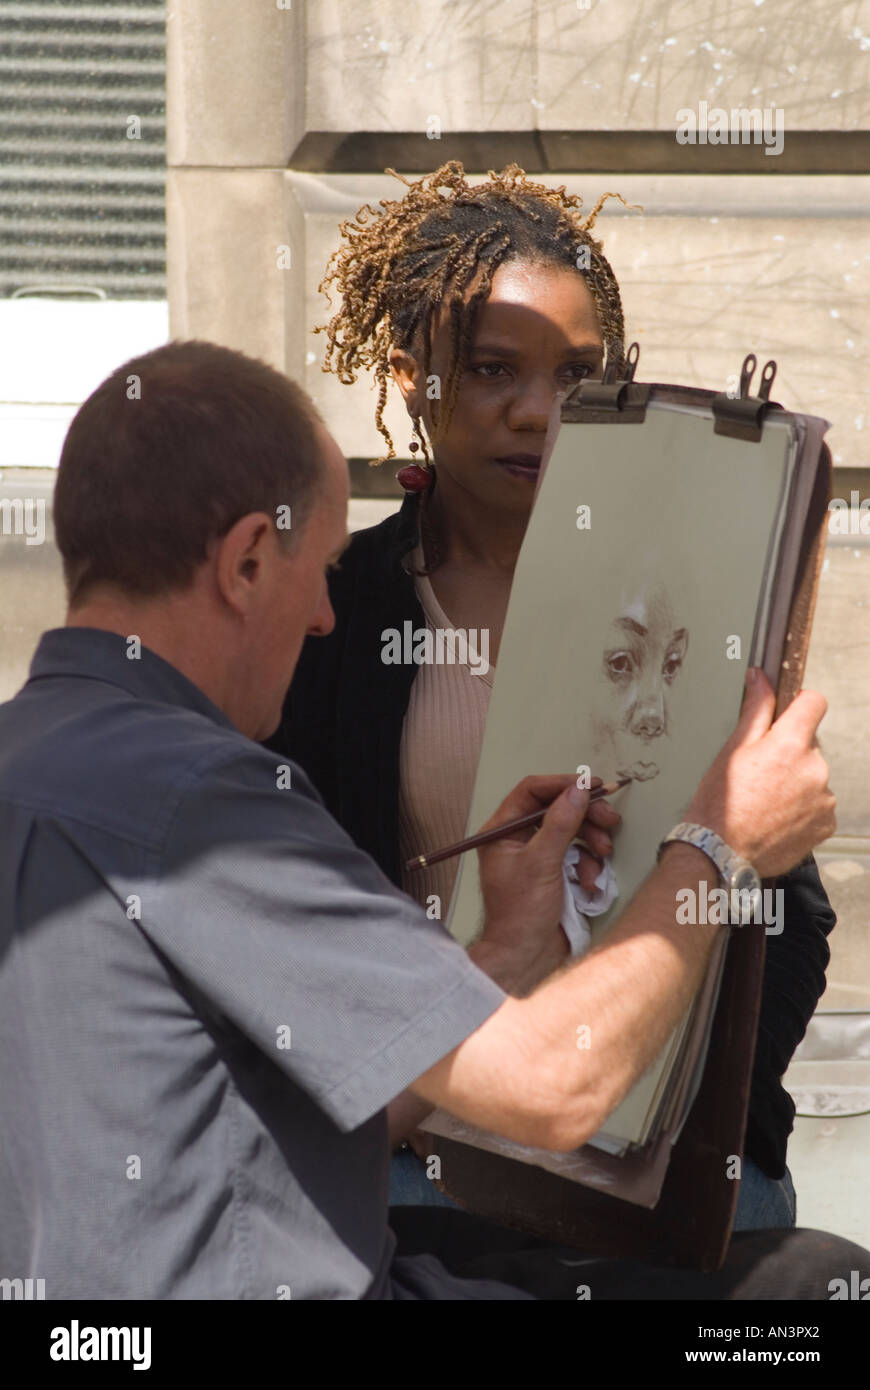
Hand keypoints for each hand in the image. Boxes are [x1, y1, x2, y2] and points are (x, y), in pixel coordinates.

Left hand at [474, 774, 619, 990]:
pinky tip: (590, 882)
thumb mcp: (542, 862)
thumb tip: (577, 789)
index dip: (563, 784)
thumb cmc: (521, 913)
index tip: (592, 784)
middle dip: (586, 814)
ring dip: (592, 841)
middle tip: (610, 819)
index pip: (532, 791)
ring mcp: (538, 855)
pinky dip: (590, 865)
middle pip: (557, 808)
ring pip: (572, 831)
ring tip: (603, 853)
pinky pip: (578, 855)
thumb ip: (560, 823)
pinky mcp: (555, 872)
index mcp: (502, 831)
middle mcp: (518, 839)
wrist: (526, 957)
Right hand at [685, 667, 835, 877]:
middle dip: (790, 752)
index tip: (786, 715)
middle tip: (760, 773)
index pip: (814, 702)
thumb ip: (756, 709)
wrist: (721, 853)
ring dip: (797, 781)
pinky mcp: (826, 823)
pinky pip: (818, 804)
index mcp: (791, 744)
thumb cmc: (720, 803)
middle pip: (810, 744)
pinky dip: (802, 807)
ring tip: (765, 800)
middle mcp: (815, 768)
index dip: (799, 704)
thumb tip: (761, 678)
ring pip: (813, 775)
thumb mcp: (732, 749)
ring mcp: (824, 798)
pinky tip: (776, 816)